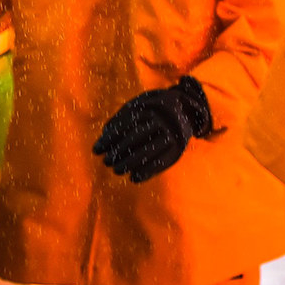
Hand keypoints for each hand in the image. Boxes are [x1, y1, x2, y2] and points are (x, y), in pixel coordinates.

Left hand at [93, 76, 211, 182]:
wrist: (188, 111)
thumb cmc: (156, 109)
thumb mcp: (140, 105)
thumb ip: (123, 117)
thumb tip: (105, 133)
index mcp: (151, 106)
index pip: (125, 124)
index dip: (109, 138)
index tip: (96, 150)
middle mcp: (162, 119)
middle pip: (135, 136)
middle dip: (118, 151)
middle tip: (106, 162)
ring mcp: (172, 134)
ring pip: (148, 150)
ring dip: (129, 163)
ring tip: (116, 170)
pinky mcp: (178, 148)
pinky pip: (161, 162)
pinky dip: (147, 172)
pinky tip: (134, 178)